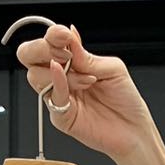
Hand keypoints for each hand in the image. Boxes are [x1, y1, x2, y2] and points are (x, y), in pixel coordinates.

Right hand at [17, 24, 154, 162]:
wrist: (135, 130)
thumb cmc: (126, 101)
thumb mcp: (111, 69)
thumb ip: (86, 55)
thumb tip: (70, 35)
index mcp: (71, 62)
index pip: (47, 42)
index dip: (52, 35)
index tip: (64, 36)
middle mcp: (61, 78)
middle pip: (29, 56)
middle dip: (41, 48)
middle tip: (63, 53)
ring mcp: (58, 96)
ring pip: (35, 75)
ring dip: (58, 71)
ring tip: (86, 79)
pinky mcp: (61, 117)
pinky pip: (50, 97)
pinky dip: (56, 84)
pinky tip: (66, 78)